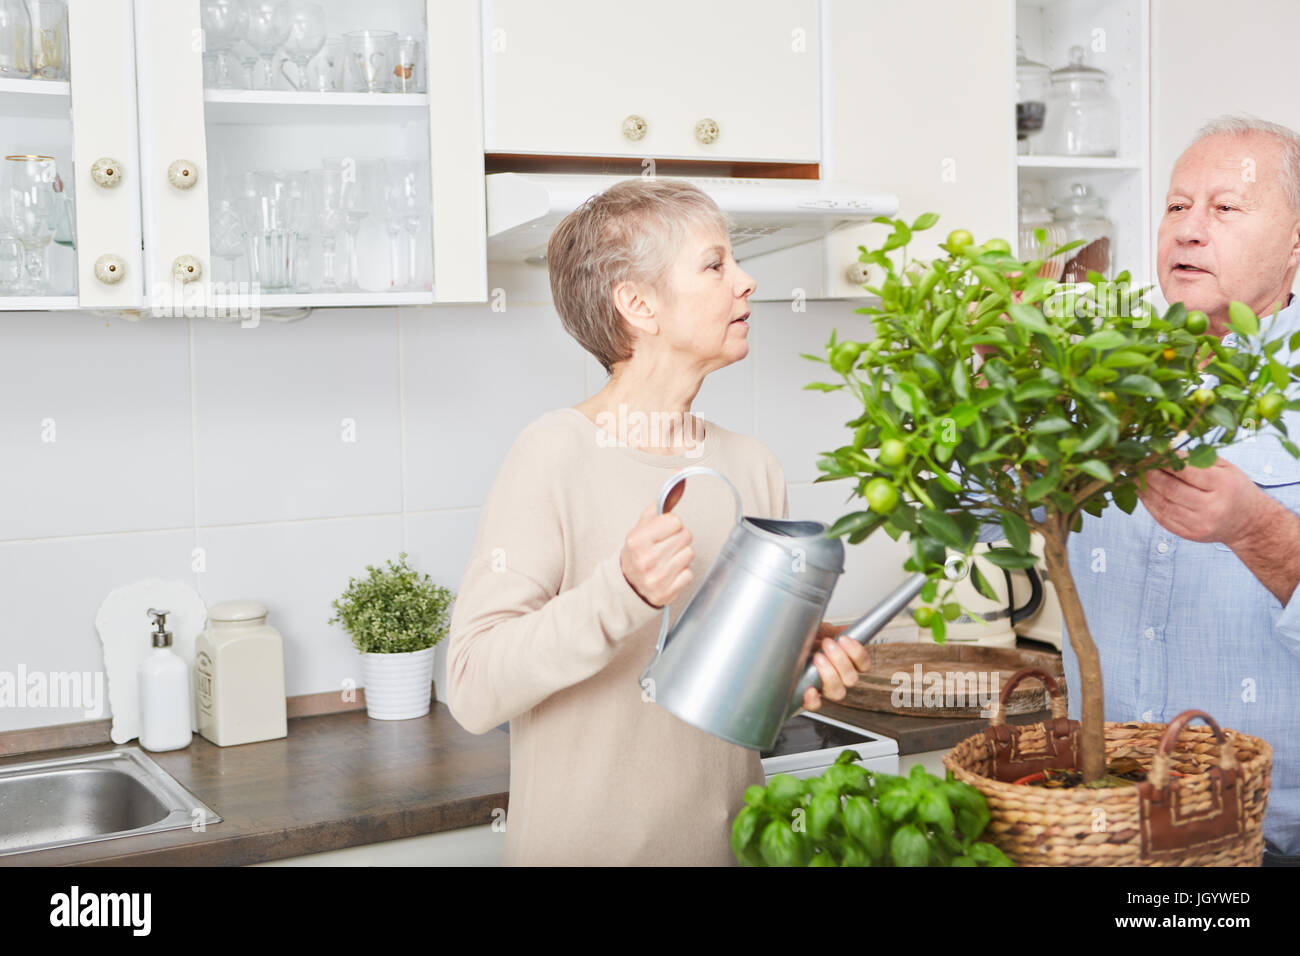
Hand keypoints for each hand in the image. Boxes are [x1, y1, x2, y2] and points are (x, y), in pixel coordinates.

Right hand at [620, 503, 693, 607]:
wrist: (628, 585)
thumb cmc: (639, 552)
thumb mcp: (644, 525)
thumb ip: (663, 502)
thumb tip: (679, 475)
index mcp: (637, 540)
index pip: (674, 521)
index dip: (672, 524)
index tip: (663, 531)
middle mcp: (645, 559)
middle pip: (685, 536)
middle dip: (678, 538)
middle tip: (666, 545)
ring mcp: (656, 578)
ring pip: (689, 554)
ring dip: (682, 555)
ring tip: (668, 558)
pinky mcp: (666, 592)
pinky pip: (689, 574)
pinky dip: (682, 573)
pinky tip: (670, 573)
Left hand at [802, 621, 870, 711]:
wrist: (779, 644)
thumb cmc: (798, 641)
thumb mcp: (816, 631)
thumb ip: (832, 632)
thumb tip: (844, 631)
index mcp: (843, 662)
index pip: (862, 665)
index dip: (857, 654)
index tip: (845, 639)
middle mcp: (836, 678)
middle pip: (852, 679)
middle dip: (841, 660)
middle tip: (827, 644)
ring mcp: (822, 688)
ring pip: (838, 692)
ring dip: (830, 674)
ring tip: (817, 658)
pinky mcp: (807, 698)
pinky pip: (815, 705)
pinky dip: (814, 699)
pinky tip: (810, 689)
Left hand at [1139, 456, 1270, 547]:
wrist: (1247, 522)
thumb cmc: (1233, 488)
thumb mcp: (1224, 468)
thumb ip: (1196, 459)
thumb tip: (1164, 450)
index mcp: (1223, 485)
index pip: (1187, 471)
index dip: (1164, 461)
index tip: (1150, 453)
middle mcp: (1212, 507)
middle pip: (1171, 489)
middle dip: (1149, 475)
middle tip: (1136, 464)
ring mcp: (1200, 524)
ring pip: (1163, 504)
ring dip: (1144, 489)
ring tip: (1133, 477)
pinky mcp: (1190, 534)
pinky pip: (1162, 518)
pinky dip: (1148, 504)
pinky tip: (1141, 492)